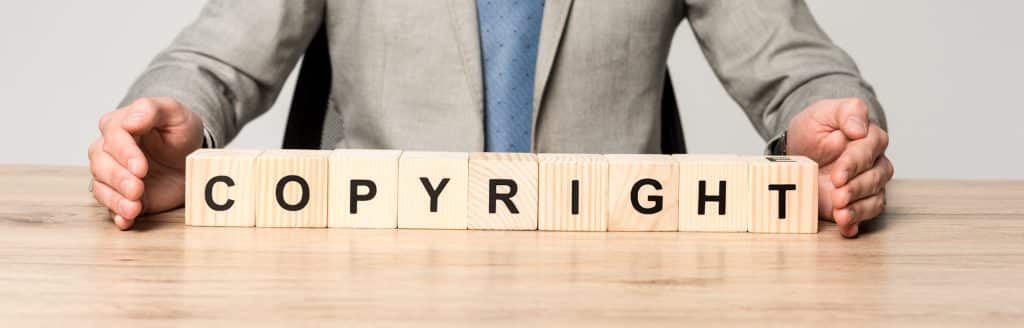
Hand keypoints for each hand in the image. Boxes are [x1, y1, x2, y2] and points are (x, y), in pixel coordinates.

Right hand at [88, 97, 203, 229]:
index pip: (113, 137)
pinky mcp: (122, 195)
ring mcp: (114, 174)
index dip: (124, 153)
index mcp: (119, 125)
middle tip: (138, 189)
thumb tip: (130, 122)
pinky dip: (117, 214)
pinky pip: (111, 206)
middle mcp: (109, 150)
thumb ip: (151, 110)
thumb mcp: (173, 112)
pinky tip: (126, 221)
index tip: (140, 167)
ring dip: (116, 199)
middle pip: (100, 163)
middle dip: (118, 178)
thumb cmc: (179, 131)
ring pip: (101, 186)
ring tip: (133, 208)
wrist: (191, 155)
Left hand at [785, 98, 893, 237]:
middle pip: (875, 177)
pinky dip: (855, 223)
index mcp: (869, 138)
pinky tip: (846, 228)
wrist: (799, 149)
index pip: (870, 150)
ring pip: (873, 198)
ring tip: (840, 213)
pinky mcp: (856, 202)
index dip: (855, 164)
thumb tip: (859, 129)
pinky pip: (865, 215)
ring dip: (857, 208)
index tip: (838, 174)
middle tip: (838, 194)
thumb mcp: (824, 112)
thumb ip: (847, 112)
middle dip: (855, 188)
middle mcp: (874, 163)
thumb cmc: (815, 129)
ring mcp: (867, 185)